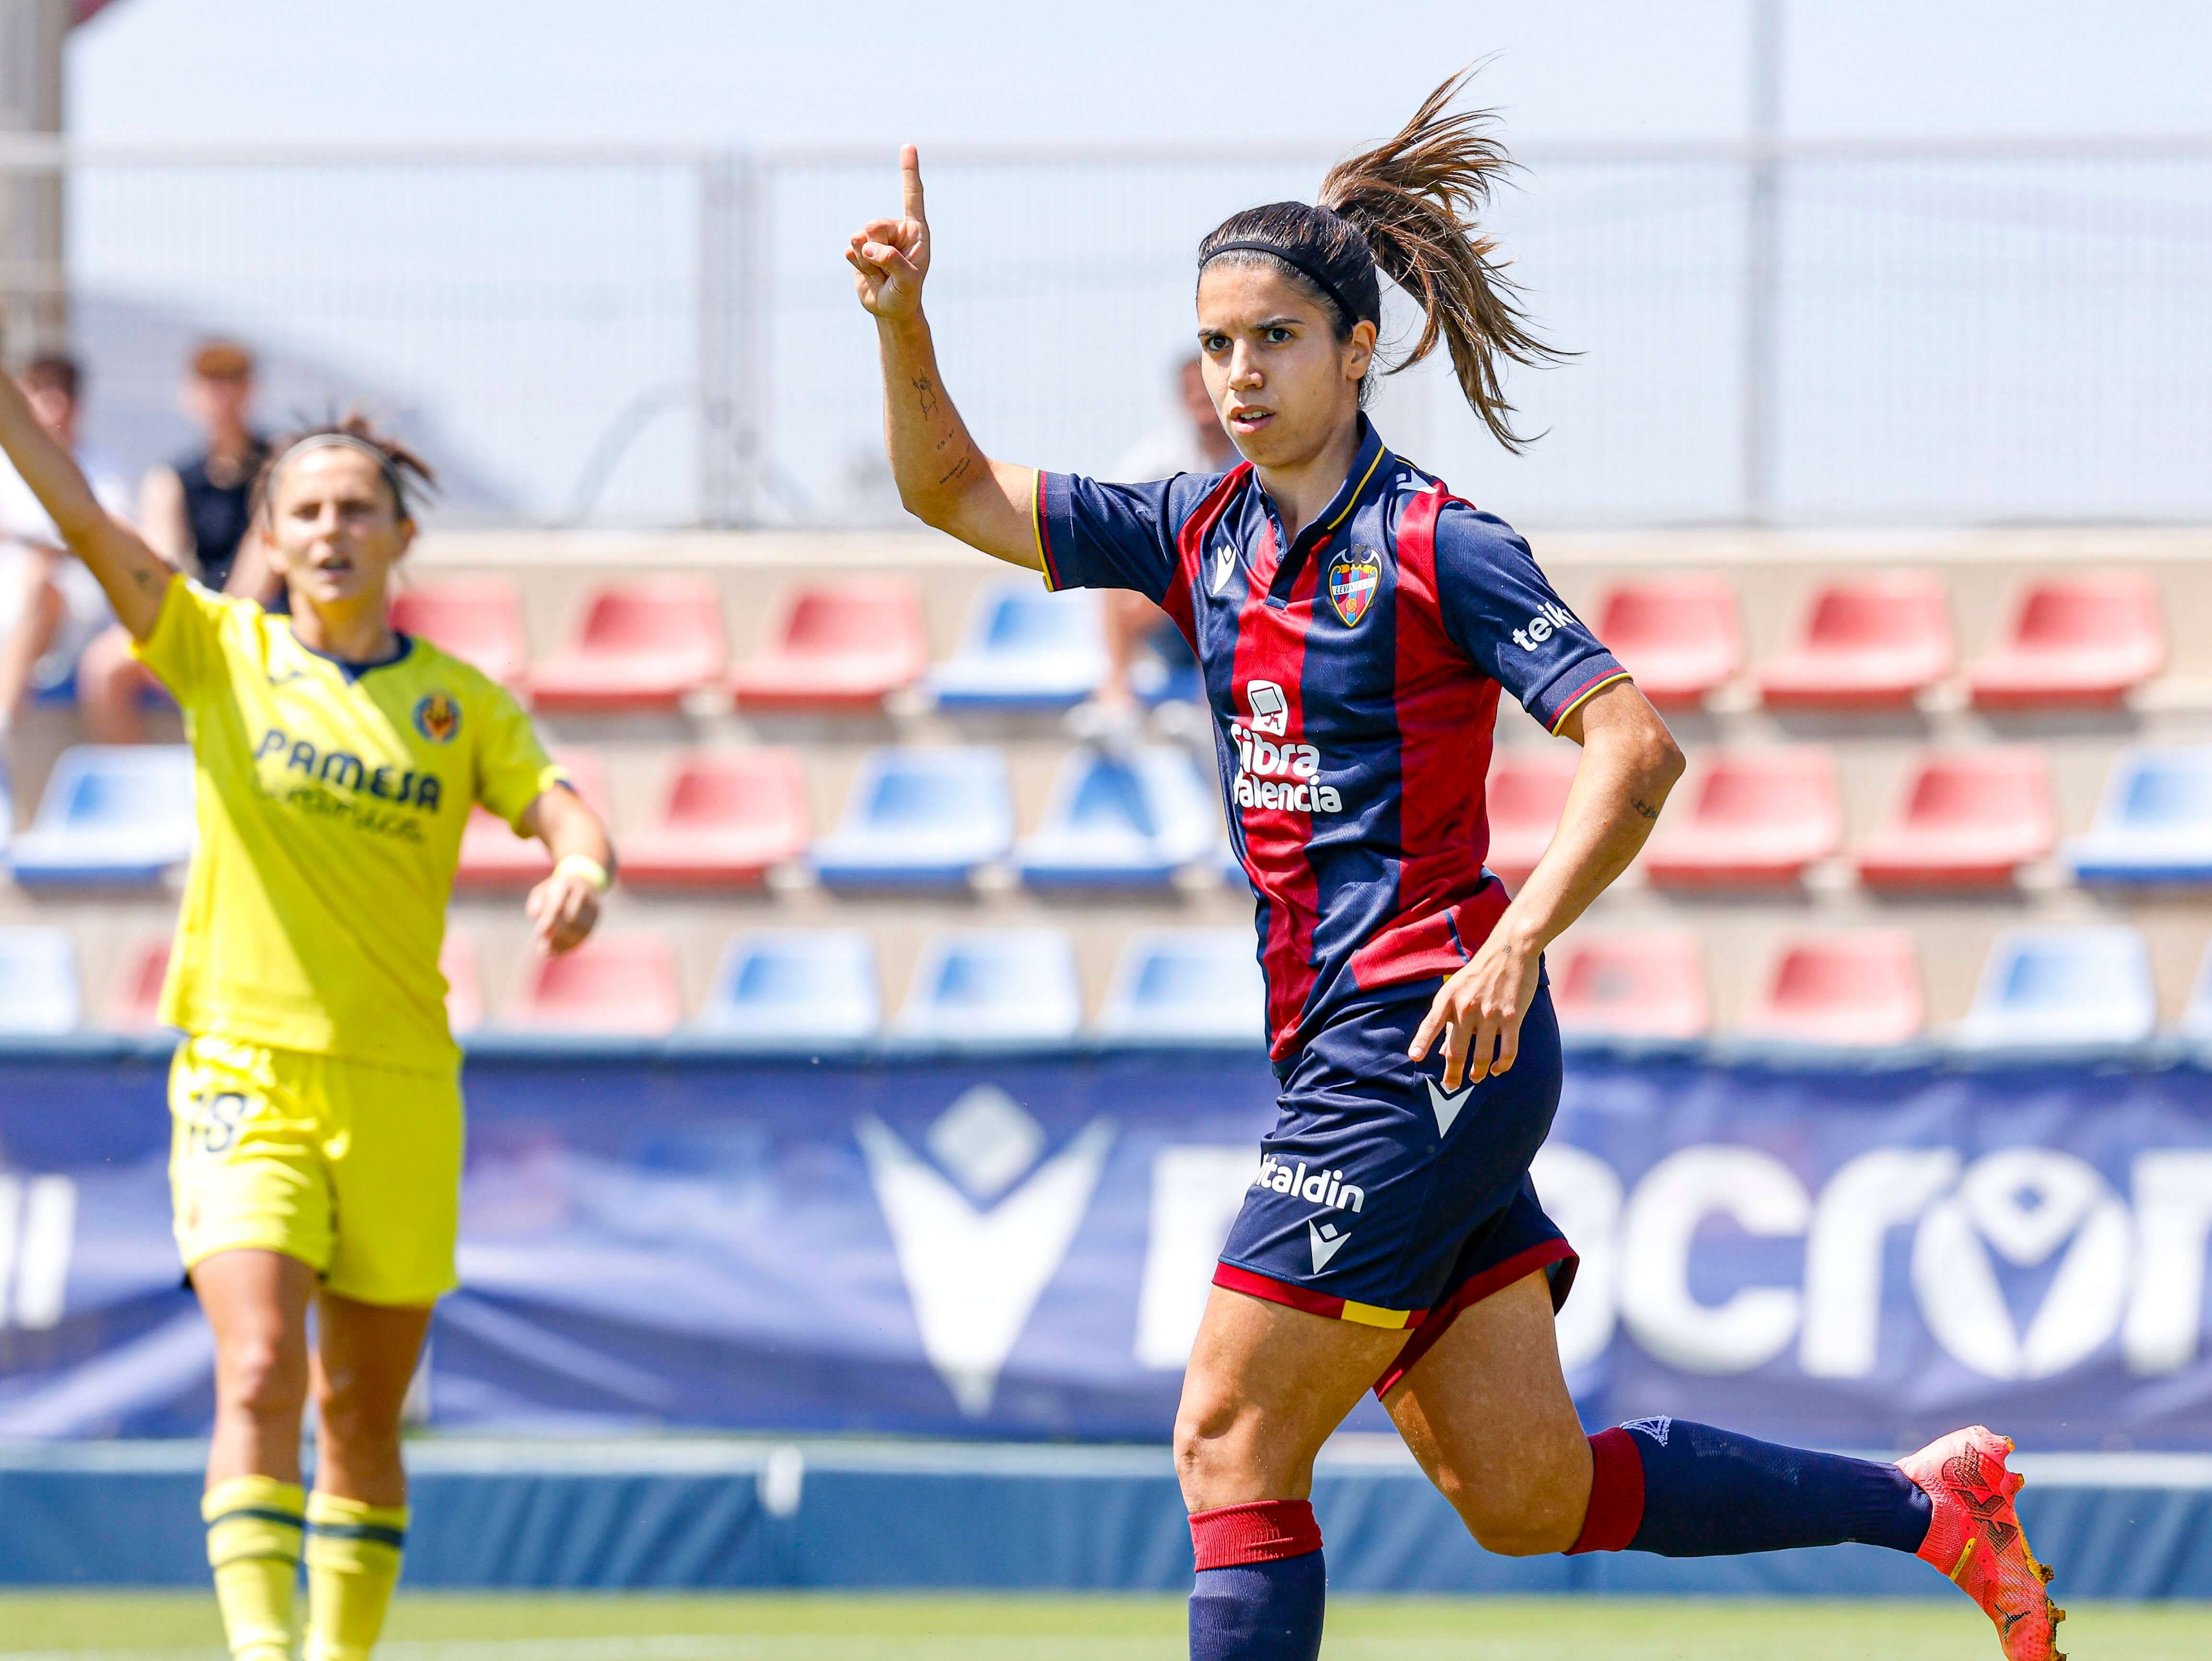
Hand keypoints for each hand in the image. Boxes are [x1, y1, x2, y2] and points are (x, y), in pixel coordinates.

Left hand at [525, 869, 600, 955]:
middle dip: (556, 936)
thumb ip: (536, 902)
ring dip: (565, 944)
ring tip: (550, 953)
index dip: (549, 923)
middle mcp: (582, 894)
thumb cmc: (555, 890)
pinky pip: (586, 933)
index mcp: (566, 885)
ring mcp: (592, 904)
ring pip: (580, 929)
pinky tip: (561, 951)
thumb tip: (535, 916)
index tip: (538, 935)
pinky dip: (573, 944)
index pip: (558, 907)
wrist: (582, 880)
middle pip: (571, 920)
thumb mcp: (541, 890)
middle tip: (542, 949)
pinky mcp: (597, 915)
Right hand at [847, 144, 930, 320]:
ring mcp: (875, 238)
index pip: (912, 196)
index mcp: (915, 230)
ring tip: (880, 274)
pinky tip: (870, 275)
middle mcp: (895, 229)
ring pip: (858, 237)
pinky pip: (850, 251)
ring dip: (867, 262)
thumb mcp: (907, 281)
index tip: (909, 146)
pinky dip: (858, 267)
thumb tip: (867, 247)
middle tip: (886, 268)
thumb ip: (893, 262)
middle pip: (874, 224)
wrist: (891, 309)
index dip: (909, 171)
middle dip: (876, 249)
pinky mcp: (858, 249)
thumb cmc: (906, 293)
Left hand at [1409, 934, 1541, 1090]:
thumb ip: (1448, 1020)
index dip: (1421, 1043)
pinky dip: (1502, 1065)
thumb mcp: (1456, 990)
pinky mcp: (1512, 1018)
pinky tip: (1498, 1070)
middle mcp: (1466, 1008)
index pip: (1430, 1025)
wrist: (1511, 950)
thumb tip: (1441, 1051)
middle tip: (1451, 1086)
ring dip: (1478, 1073)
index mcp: (1448, 999)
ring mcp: (1489, 1014)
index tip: (1415, 1058)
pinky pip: (1507, 1051)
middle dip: (1453, 1074)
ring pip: (1482, 1056)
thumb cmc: (1479, 972)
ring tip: (1476, 1078)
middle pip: (1456, 1051)